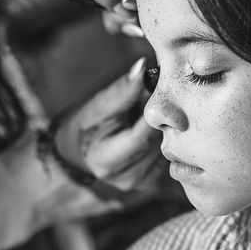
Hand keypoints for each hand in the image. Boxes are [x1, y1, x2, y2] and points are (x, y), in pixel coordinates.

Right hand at [54, 58, 164, 190]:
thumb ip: (123, 90)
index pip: (143, 134)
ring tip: (157, 116)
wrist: (83, 149)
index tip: (163, 91)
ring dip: (166, 130)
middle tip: (166, 100)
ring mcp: (139, 183)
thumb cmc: (90, 123)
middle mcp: (125, 178)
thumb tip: (142, 66)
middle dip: (163, 120)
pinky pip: (166, 157)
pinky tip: (158, 131)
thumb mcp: (100, 105)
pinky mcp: (150, 183)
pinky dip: (164, 141)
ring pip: (166, 150)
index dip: (155, 112)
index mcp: (106, 159)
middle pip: (158, 143)